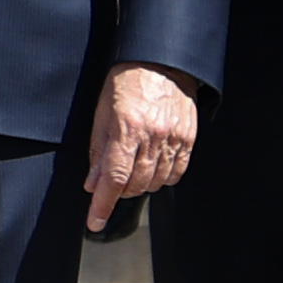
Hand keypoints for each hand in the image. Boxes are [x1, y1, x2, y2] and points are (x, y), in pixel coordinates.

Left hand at [86, 64, 201, 231]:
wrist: (161, 60)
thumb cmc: (127, 82)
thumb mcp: (102, 113)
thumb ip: (98, 151)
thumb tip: (93, 184)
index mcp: (127, 128)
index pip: (114, 178)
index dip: (103, 204)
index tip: (95, 222)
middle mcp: (153, 136)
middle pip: (136, 184)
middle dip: (121, 190)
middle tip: (114, 181)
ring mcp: (174, 138)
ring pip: (157, 182)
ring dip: (142, 184)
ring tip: (134, 169)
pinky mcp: (189, 138)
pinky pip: (177, 172)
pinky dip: (164, 177)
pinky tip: (155, 168)